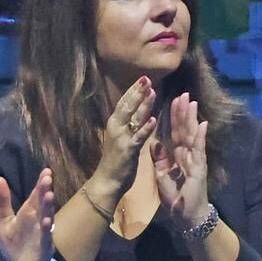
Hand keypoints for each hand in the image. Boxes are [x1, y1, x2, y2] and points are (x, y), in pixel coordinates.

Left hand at [0, 170, 55, 260]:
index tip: (46, 170)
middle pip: (42, 204)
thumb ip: (2, 201)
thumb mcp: (5, 221)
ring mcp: (42, 234)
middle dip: (45, 191)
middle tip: (47, 177)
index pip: (35, 195)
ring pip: (47, 219)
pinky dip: (46, 230)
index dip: (40, 184)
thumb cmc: (15, 243)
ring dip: (48, 208)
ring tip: (49, 195)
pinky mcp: (42, 248)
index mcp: (29, 213)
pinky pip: (45, 238)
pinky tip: (46, 222)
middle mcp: (38, 221)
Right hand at [91, 77, 158, 200]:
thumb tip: (135, 112)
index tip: (143, 78)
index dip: (133, 90)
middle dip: (137, 92)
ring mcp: (121, 139)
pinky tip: (154, 120)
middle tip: (147, 79)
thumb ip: (126, 125)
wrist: (107, 181)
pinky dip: (146, 128)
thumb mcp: (119, 139)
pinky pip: (138, 137)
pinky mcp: (128, 150)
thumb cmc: (114, 161)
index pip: (124, 103)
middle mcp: (115, 128)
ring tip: (152, 92)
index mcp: (114, 125)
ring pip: (133, 118)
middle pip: (127, 106)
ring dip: (143, 105)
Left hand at [150, 93, 209, 232]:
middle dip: (182, 112)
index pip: (174, 132)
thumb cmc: (175, 197)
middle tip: (183, 93)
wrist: (185, 214)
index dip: (172, 117)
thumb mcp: (162, 175)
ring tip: (191, 102)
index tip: (171, 101)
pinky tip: (202, 124)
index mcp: (177, 155)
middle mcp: (187, 154)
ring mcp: (195, 159)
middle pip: (184, 129)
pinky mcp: (199, 167)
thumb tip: (153, 143)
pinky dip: (200, 137)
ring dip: (191, 118)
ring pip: (192, 135)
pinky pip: (199, 150)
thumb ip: (159, 159)